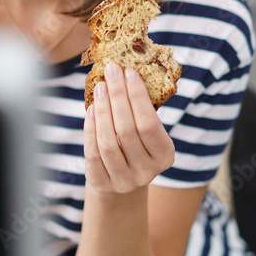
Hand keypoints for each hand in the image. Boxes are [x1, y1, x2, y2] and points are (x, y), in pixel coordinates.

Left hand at [84, 63, 175, 193]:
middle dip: (118, 97)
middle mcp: (147, 172)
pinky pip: (93, 153)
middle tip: (111, 72)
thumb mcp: (145, 131)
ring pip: (108, 142)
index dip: (138, 97)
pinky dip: (90, 128)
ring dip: (103, 110)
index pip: (150, 124)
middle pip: (128, 131)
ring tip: (100, 87)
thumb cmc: (135, 143)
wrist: (121, 176)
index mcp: (165, 156)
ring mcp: (124, 181)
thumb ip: (140, 109)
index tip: (129, 72)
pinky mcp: (102, 183)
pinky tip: (91, 109)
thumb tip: (125, 72)